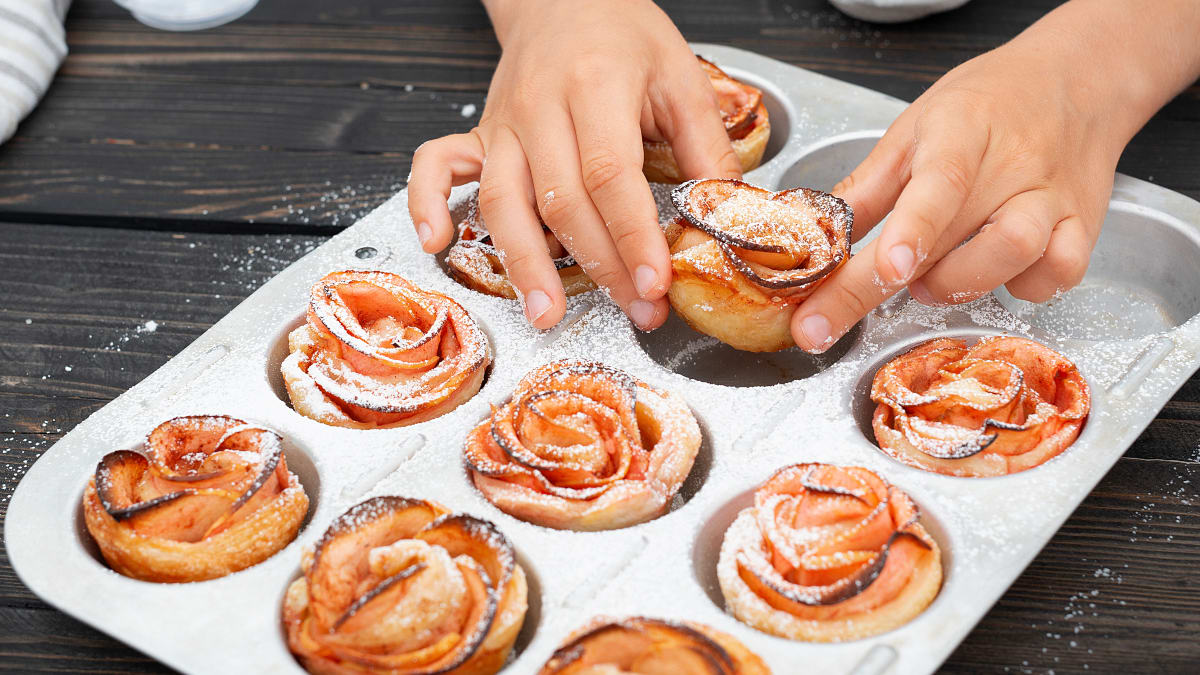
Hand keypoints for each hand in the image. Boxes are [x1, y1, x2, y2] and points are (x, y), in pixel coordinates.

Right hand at [408, 0, 740, 329]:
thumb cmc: (622, 34)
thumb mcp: (680, 76)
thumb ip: (705, 146)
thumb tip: (726, 213)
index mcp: (596, 85)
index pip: (611, 176)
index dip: (633, 237)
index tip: (655, 283)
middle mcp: (541, 106)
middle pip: (562, 202)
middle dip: (600, 267)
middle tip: (635, 311)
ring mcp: (503, 123)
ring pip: (504, 202)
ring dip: (524, 264)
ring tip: (547, 313)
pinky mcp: (480, 134)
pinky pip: (435, 167)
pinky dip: (426, 204)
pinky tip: (437, 243)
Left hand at [789, 0, 1199, 352]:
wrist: (1075, 82)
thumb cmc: (984, 107)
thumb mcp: (912, 130)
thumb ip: (866, 188)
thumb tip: (815, 235)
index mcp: (960, 132)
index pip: (937, 185)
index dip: (912, 231)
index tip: (886, 269)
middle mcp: (1012, 166)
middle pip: (958, 238)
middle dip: (887, 287)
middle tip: (841, 308)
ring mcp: (1051, 198)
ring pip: (1017, 257)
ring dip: (960, 285)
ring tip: (928, 280)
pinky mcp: (1083, 225)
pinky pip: (1058, 274)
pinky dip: (1024, 288)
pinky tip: (995, 275)